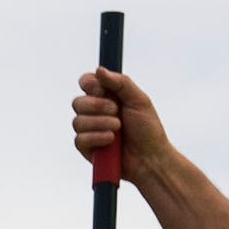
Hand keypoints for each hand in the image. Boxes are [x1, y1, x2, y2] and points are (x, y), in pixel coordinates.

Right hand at [69, 68, 172, 185]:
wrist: (150, 158)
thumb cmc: (148, 129)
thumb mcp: (139, 100)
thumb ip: (121, 83)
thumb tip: (99, 70)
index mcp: (107, 97)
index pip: (86, 83)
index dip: (89, 84)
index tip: (100, 88)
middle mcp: (95, 112)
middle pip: (78, 102)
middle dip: (97, 106)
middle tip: (116, 111)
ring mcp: (89, 130)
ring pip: (78, 121)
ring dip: (100, 123)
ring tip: (118, 130)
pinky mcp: (86, 148)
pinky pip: (79, 139)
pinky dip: (96, 138)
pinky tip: (111, 141)